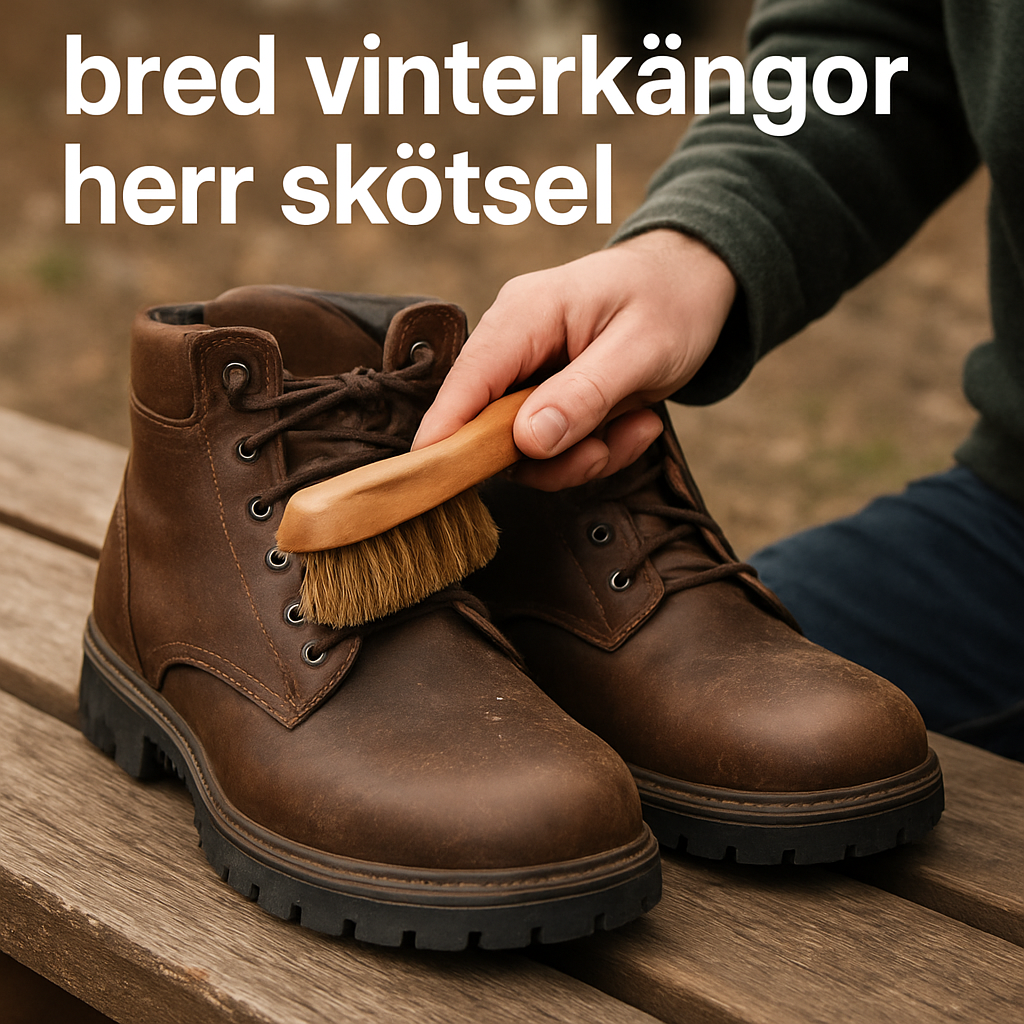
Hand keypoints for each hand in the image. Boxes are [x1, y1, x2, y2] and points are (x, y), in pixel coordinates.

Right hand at [412, 229, 736, 489]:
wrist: (696, 282)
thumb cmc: (672, 301)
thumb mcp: (641, 350)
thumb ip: (584, 395)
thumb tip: (528, 440)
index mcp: (525, 314)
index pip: (468, 379)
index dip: (446, 431)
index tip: (433, 477)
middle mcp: (514, 343)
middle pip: (492, 427)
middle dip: (553, 457)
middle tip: (605, 450)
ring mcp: (528, 372)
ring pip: (525, 448)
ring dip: (582, 455)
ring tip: (636, 425)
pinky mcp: (546, 396)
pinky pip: (554, 446)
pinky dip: (596, 448)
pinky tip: (636, 421)